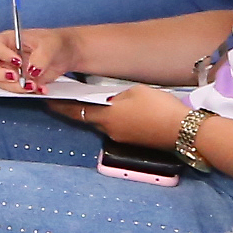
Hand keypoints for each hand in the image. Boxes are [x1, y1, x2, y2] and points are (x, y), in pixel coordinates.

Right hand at [0, 25, 79, 95]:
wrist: (65, 55)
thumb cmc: (54, 42)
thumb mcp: (50, 45)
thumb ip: (40, 56)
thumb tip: (32, 69)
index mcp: (8, 40)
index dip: (1, 54)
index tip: (17, 61)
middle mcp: (5, 55)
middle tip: (15, 76)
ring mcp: (10, 70)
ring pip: (0, 82)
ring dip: (16, 87)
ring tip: (33, 84)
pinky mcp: (18, 82)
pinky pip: (15, 90)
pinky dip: (27, 92)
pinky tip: (40, 87)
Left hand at [49, 82, 187, 148]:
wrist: (184, 130)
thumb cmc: (158, 107)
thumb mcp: (134, 91)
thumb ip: (115, 95)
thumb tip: (109, 99)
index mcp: (106, 117)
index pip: (75, 110)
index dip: (61, 105)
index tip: (48, 100)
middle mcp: (109, 131)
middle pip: (88, 118)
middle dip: (78, 108)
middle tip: (68, 97)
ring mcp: (121, 138)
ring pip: (103, 123)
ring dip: (97, 113)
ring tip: (95, 101)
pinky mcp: (134, 141)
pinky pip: (116, 127)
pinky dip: (112, 118)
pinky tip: (118, 110)